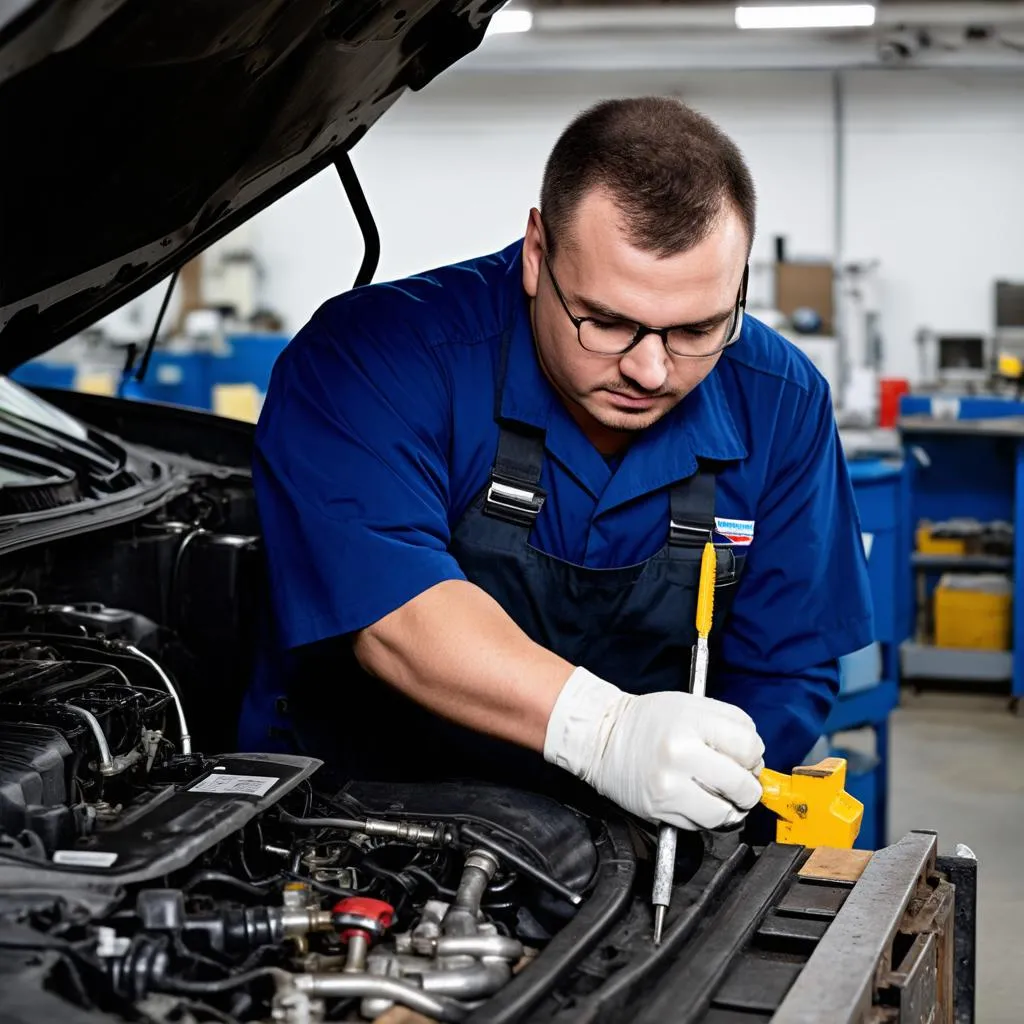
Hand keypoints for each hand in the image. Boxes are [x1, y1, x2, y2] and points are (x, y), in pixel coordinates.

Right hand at [543, 667, 764, 830]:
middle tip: (737, 783)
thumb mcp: (690, 706)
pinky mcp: (660, 807)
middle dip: (747, 788)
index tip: (745, 759)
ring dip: (729, 808)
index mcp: (692, 720)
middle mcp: (682, 752)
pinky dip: (704, 817)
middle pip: (743, 785)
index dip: (753, 756)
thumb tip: (756, 762)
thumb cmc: (647, 721)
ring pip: (726, 813)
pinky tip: (693, 799)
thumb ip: (729, 726)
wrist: (602, 736)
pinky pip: (701, 825)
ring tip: (717, 794)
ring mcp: (670, 783)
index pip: (750, 746)